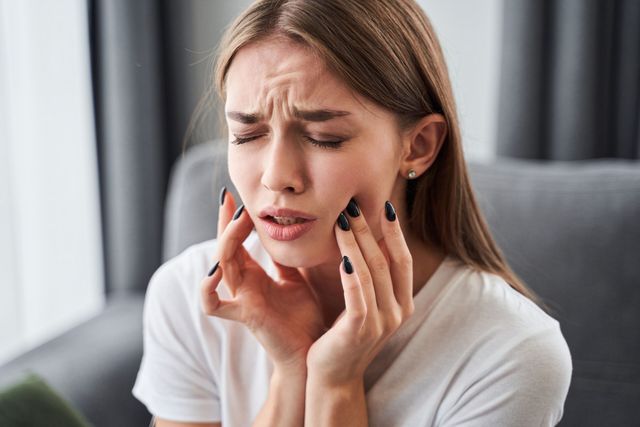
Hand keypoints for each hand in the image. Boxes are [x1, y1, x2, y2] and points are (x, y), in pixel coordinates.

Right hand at [200, 189, 325, 369]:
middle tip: (232, 200)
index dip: (233, 219)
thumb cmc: (303, 318)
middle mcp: (242, 285)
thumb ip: (286, 258)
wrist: (311, 352)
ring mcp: (240, 299)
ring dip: (226, 241)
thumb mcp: (296, 278)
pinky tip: (215, 270)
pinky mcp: (244, 315)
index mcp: (254, 275)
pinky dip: (207, 289)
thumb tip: (290, 228)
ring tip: (237, 221)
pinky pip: (213, 304)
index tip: (234, 194)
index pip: (236, 241)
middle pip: (224, 247)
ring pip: (220, 265)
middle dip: (226, 223)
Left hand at [306, 198, 413, 385]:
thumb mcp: (364, 306)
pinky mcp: (360, 329)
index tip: (385, 206)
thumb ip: (369, 279)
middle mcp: (398, 312)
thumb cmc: (344, 337)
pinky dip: (351, 272)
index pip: (403, 260)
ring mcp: (382, 322)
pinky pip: (357, 293)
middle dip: (370, 230)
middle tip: (354, 205)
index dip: (395, 232)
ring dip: (356, 243)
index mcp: (403, 303)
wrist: (333, 377)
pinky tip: (341, 255)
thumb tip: (362, 241)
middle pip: (386, 260)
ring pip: (371, 272)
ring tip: (342, 220)